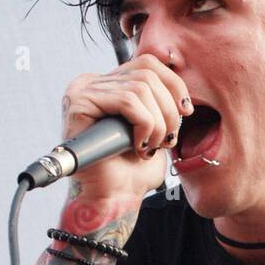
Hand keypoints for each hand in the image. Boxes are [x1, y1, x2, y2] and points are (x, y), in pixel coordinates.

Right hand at [61, 53, 194, 198]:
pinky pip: (127, 101)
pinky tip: (139, 146)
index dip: (174, 86)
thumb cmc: (132, 172)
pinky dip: (145, 124)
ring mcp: (81, 92)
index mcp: (108, 85)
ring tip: (152, 147)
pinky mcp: (79, 104)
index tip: (185, 114)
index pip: (147, 63)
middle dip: (168, 108)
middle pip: (146, 72)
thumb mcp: (155, 128)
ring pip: (140, 87)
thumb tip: (179, 72)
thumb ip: (159, 99)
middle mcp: (90, 83)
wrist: (112, 201)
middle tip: (168, 140)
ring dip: (158, 122)